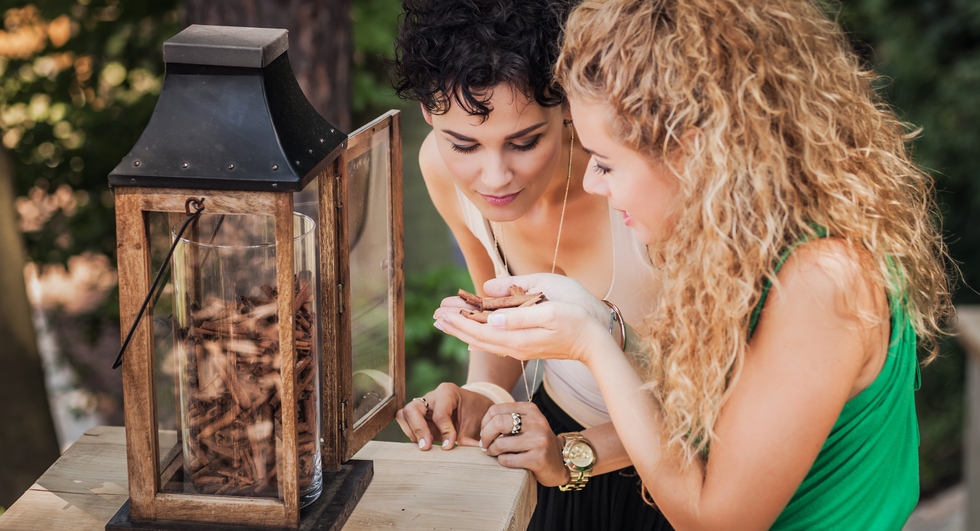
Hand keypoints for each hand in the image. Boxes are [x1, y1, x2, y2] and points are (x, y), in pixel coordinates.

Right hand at [394, 382, 493, 449]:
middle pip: (412, 409)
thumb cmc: (476, 413)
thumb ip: (466, 438)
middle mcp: (431, 396)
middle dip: (418, 429)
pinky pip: (406, 423)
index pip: (439, 414)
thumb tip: (460, 453)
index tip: (449, 446)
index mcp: (447, 392)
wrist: (476, 407)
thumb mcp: (475, 424)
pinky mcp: (418, 416)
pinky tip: (425, 443)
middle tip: (427, 447)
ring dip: (412, 432)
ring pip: (403, 415)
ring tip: (426, 445)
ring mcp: (422, 405)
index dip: (444, 432)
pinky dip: (413, 434)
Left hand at [434, 290, 615, 367]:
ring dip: (464, 331)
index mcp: (517, 338)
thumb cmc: (578, 319)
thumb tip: (491, 316)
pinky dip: (479, 335)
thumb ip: (519, 314)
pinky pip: (495, 342)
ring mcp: (520, 349)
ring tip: (446, 322)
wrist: (597, 342)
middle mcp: (515, 347)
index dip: (459, 320)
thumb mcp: (551, 310)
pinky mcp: (526, 347)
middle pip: (477, 338)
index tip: (441, 310)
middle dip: (455, 326)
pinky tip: (473, 335)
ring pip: (484, 341)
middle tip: (435, 315)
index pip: (480, 330)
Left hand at [481, 402, 570, 486]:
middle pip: (497, 423)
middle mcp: (537, 422)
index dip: (484, 423)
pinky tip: (506, 460)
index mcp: (531, 410)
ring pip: (500, 443)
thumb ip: (507, 420)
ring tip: (493, 453)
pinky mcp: (539, 458)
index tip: (484, 433)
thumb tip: (481, 427)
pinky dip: (502, 461)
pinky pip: (508, 460)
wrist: (559, 463)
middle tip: (484, 445)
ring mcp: (539, 440)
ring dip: (492, 451)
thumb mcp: (526, 425)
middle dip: (485, 436)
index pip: (496, 410)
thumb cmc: (535, 443)